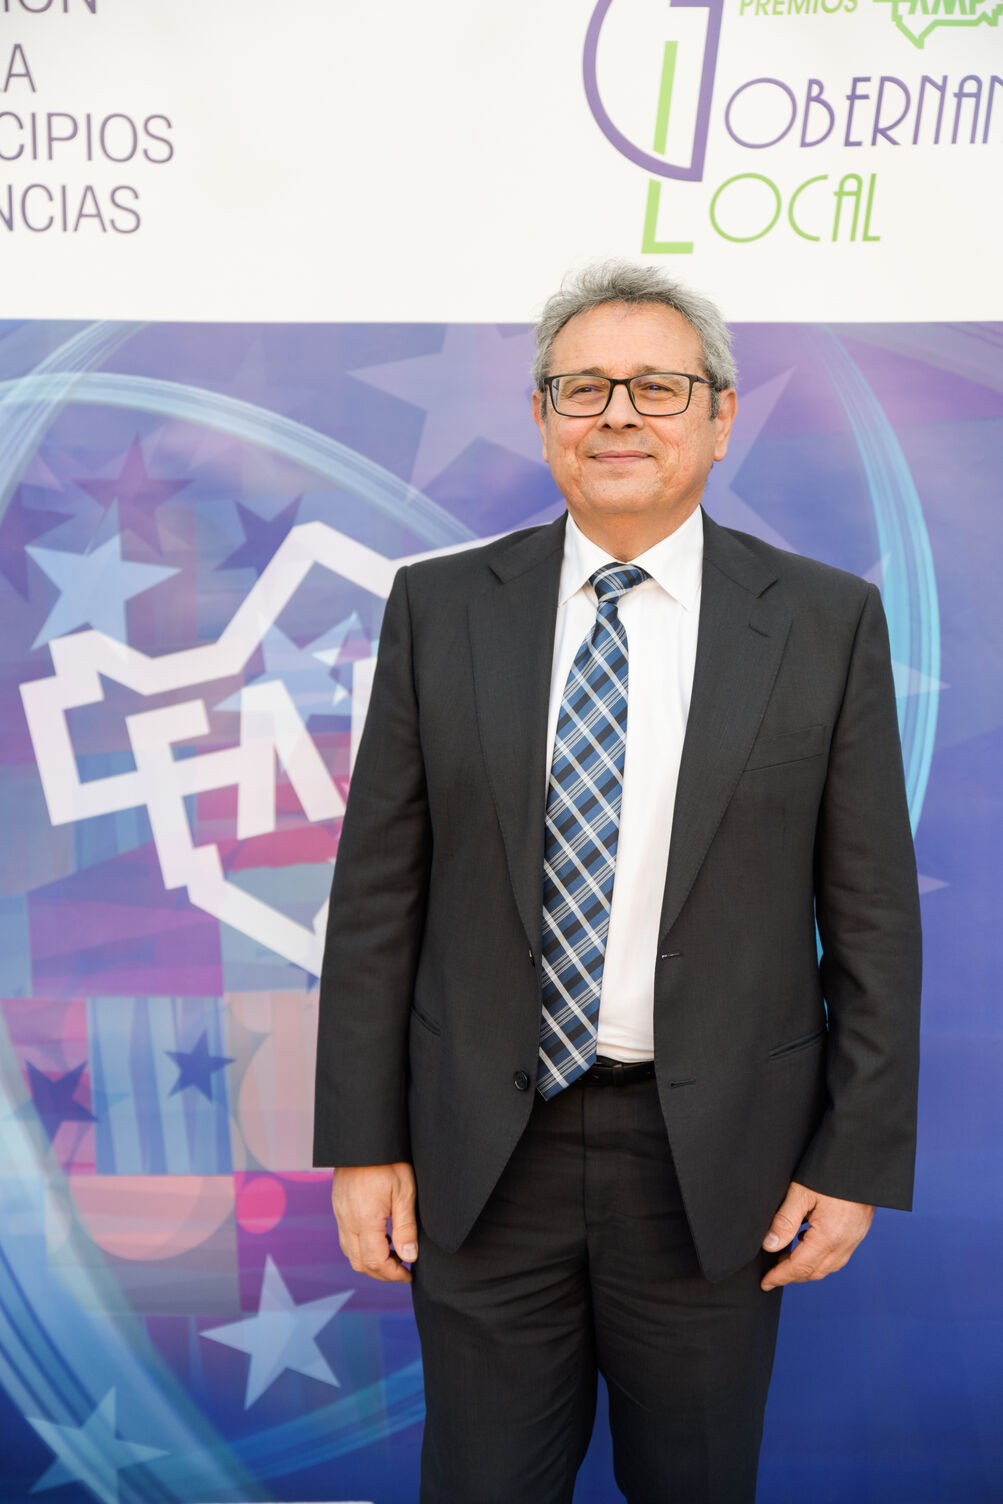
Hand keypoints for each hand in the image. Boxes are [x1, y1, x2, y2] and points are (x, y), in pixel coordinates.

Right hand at [331, 1162, 417, 1283]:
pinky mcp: (338, 1206)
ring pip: (350, 1251)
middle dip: (381, 1273)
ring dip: (370, 1261)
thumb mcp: (404, 1192)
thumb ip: (406, 1228)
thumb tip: (409, 1257)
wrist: (364, 1137)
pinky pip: (346, 1237)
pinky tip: (379, 1237)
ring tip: (393, 1255)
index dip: (393, 1274)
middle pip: (359, 1262)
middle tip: (402, 1270)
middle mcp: (347, 1220)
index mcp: (364, 1220)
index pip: (375, 1261)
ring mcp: (340, 1213)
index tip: (409, 1274)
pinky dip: (362, 1246)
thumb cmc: (388, 1160)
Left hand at [760, 1180, 873, 1290]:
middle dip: (792, 1276)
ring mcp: (856, 1237)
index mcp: (830, 1235)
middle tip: (772, 1272)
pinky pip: (839, 1254)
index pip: (801, 1267)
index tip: (765, 1283)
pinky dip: (820, 1257)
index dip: (781, 1277)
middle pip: (816, 1271)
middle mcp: (846, 1242)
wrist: (862, 1155)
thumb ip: (784, 1220)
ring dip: (807, 1268)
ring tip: (785, 1258)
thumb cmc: (831, 1169)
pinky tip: (806, 1242)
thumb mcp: (801, 1191)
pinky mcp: (859, 1229)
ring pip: (829, 1266)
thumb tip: (769, 1246)